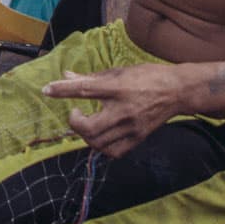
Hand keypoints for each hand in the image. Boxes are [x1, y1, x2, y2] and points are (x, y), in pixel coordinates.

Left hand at [43, 61, 185, 157]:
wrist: (177, 91)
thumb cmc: (146, 77)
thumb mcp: (117, 71)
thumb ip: (90, 77)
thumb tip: (65, 76)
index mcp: (117, 88)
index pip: (84, 89)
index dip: (62, 90)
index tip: (47, 90)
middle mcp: (124, 110)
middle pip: (90, 128)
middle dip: (75, 123)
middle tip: (76, 114)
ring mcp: (132, 128)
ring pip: (99, 143)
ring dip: (86, 136)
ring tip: (87, 124)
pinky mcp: (138, 138)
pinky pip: (113, 152)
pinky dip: (101, 146)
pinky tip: (100, 136)